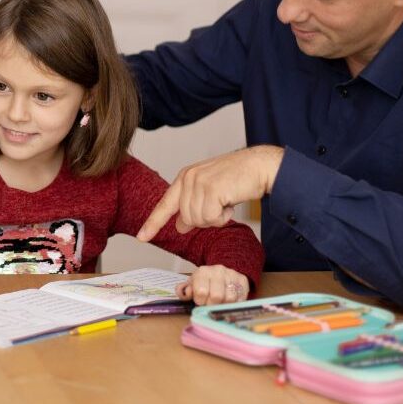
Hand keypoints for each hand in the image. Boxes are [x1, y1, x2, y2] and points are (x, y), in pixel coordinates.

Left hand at [137, 145, 283, 240]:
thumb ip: (192, 206)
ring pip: (198, 220)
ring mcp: (199, 183)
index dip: (153, 223)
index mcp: (185, 177)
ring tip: (227, 201)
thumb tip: (180, 226)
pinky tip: (231, 203)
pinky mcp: (211, 189)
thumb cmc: (238, 179)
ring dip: (216, 218)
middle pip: (186, 219)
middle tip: (221, 204)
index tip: (142, 237)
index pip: (165, 205)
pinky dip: (223, 217)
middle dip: (206, 219)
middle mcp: (188, 178)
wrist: (260, 166)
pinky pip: (211, 219)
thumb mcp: (210, 192)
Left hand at [176, 264, 249, 304]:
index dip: (200, 301)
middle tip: (211, 305)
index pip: (201, 292)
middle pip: (217, 297)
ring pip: (230, 299)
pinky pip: (240, 298)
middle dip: (212, 305)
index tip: (201, 302)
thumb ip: (184, 291)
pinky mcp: (243, 280)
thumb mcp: (192, 285)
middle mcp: (218, 271)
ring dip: (224, 305)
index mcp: (203, 272)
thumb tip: (184, 293)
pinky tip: (229, 301)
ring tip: (220, 303)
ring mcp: (232, 275)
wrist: (221, 273)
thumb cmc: (203, 283)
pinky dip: (235, 303)